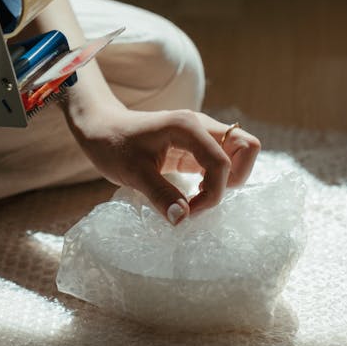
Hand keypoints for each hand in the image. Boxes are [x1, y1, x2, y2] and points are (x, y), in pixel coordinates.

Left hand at [69, 107, 260, 223]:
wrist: (100, 128)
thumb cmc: (112, 145)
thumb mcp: (132, 173)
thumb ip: (160, 194)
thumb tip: (182, 219)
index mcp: (188, 127)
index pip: (222, 162)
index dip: (212, 193)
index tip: (188, 212)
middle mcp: (201, 126)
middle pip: (247, 146)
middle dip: (235, 178)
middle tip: (205, 197)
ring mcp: (201, 135)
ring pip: (239, 153)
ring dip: (228, 179)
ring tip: (199, 197)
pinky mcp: (196, 146)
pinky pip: (223, 161)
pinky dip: (217, 179)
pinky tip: (195, 193)